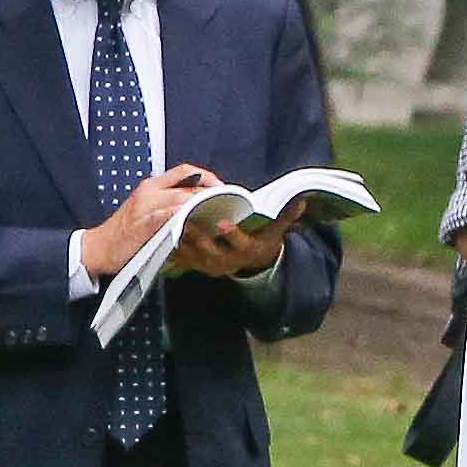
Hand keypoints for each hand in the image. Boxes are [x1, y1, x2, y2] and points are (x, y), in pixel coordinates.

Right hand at [73, 165, 218, 283]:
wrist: (99, 247)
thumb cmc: (126, 231)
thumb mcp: (150, 209)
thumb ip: (171, 203)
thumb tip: (200, 203)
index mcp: (152, 186)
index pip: (186, 171)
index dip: (208, 177)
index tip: (223, 189)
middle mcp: (149, 192)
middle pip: (189, 186)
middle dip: (212, 195)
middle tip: (229, 206)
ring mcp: (144, 208)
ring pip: (180, 198)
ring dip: (202, 205)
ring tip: (219, 214)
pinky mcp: (141, 225)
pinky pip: (164, 216)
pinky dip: (181, 217)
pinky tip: (194, 221)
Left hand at [171, 203, 302, 279]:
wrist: (252, 261)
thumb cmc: (262, 239)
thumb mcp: (276, 230)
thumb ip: (286, 216)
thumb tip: (300, 201)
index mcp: (247, 250)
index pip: (240, 244)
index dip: (231, 234)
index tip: (222, 222)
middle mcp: (229, 261)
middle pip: (211, 251)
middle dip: (199, 237)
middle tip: (188, 220)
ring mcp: (210, 265)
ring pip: (193, 255)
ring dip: (183, 240)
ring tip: (173, 223)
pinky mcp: (197, 265)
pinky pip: (182, 258)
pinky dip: (173, 246)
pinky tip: (165, 233)